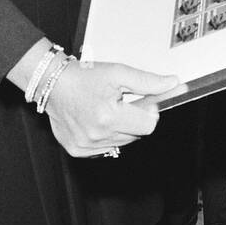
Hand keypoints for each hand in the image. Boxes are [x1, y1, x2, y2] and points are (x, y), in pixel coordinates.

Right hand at [44, 61, 182, 156]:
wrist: (52, 83)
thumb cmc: (83, 76)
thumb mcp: (118, 73)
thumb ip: (148, 82)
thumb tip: (173, 84)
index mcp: (108, 117)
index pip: (148, 126)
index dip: (150, 112)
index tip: (145, 102)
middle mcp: (96, 135)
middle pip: (136, 135)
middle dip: (134, 119)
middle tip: (122, 103)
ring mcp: (86, 146)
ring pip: (121, 143)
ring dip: (121, 128)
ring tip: (107, 110)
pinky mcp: (77, 150)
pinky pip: (104, 148)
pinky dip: (106, 136)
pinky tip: (97, 121)